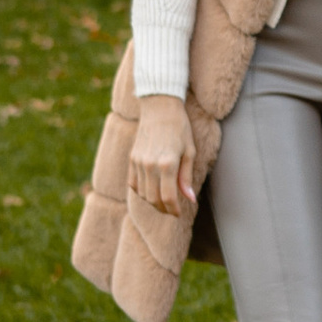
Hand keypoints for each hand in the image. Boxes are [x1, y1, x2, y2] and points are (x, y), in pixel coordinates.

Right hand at [130, 94, 196, 217]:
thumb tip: (190, 199)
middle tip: (172, 210)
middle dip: (163, 209)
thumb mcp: (189, 151)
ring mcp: (138, 162)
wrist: (159, 107)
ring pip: (142, 194)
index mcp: (167, 163)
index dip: (174, 210)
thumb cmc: (179, 128)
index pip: (168, 197)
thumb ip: (186, 177)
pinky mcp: (131, 159)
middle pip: (153, 199)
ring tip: (164, 201)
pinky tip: (151, 190)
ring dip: (153, 202)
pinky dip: (141, 191)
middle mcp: (150, 165)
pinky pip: (133, 183)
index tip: (179, 213)